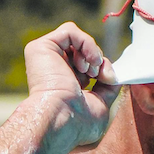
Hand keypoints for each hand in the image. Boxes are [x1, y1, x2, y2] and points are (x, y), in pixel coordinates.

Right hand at [23, 22, 121, 145]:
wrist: (60, 119)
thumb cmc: (77, 123)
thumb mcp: (101, 104)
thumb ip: (107, 86)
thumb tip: (113, 73)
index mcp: (63, 83)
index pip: (85, 63)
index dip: (100, 67)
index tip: (106, 80)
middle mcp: (52, 69)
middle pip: (81, 49)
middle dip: (97, 60)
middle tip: (97, 75)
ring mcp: (44, 57)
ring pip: (75, 38)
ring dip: (91, 51)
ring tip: (90, 70)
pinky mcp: (40, 47)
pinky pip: (70, 31)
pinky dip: (86, 43)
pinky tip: (88, 61)